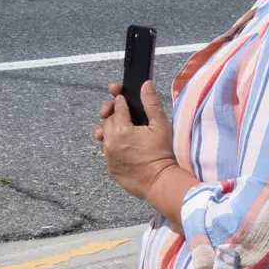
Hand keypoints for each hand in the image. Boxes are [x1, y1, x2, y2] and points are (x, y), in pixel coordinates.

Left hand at [96, 80, 184, 211]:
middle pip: (108, 121)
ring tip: (118, 129)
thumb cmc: (163, 154)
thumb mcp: (161, 126)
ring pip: (105, 136)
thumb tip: (145, 85)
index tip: (122, 96)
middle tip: (119, 110)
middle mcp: (110, 142)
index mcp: (122, 129)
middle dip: (113, 113)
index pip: (118, 107)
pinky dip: (113, 146)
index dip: (121, 99)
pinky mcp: (110, 168)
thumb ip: (151, 104)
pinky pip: (108, 152)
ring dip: (110, 130)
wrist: (160, 183)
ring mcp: (108, 157)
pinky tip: (123, 146)